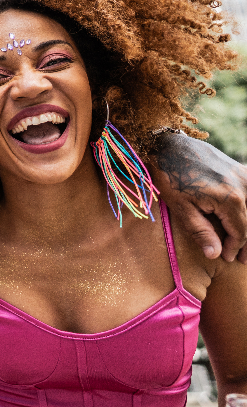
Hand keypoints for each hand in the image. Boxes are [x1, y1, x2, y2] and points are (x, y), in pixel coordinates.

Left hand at [152, 133, 246, 262]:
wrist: (167, 146)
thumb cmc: (170, 177)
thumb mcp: (181, 209)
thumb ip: (201, 232)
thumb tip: (215, 255)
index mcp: (231, 199)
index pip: (240, 232)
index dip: (234, 248)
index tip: (226, 259)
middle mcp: (243, 186)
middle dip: (246, 242)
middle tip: (242, 260)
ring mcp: (243, 174)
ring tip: (245, 244)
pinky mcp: (239, 168)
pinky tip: (243, 217)